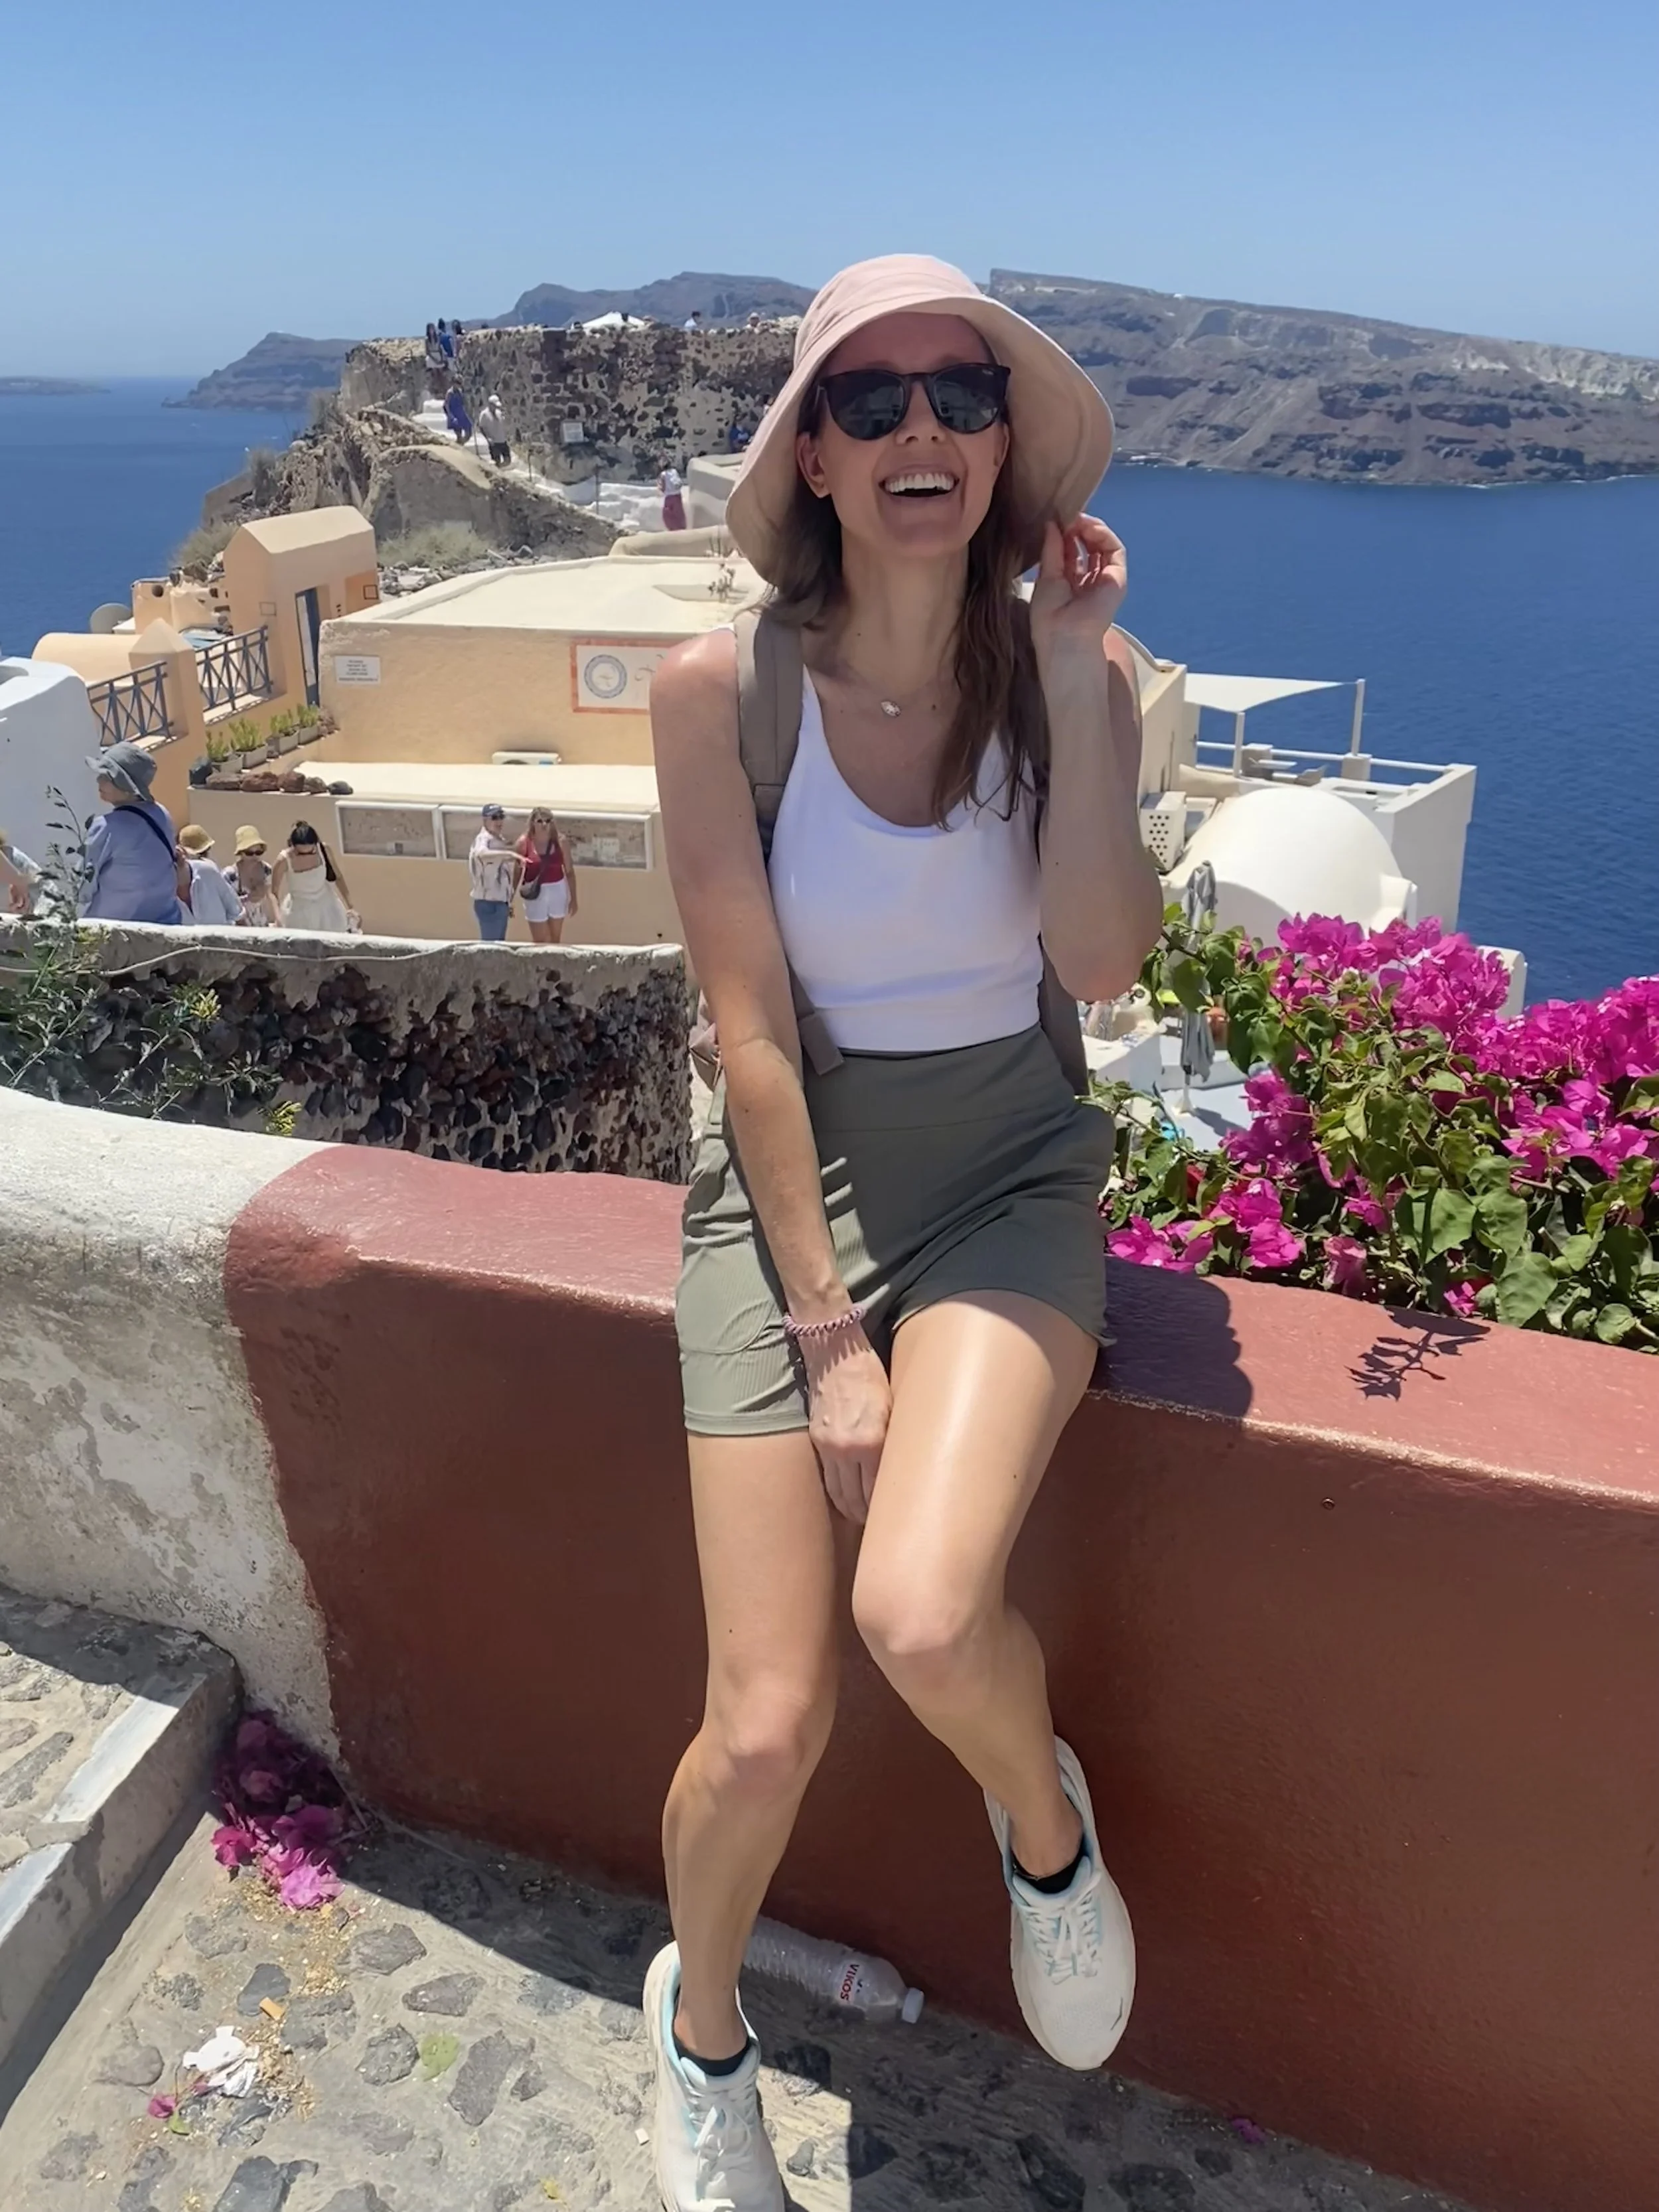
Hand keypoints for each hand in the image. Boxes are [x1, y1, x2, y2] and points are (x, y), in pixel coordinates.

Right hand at [803, 1327, 890, 1522]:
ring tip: (864, 1520)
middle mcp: (847, 1448)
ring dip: (851, 1510)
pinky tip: (847, 1501)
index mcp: (872, 1440)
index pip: (879, 1491)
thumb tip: (908, 1470)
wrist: (836, 1352)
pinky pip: (828, 1478)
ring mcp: (829, 1446)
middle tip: (882, 1530)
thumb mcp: (895, 1405)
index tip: (898, 1522)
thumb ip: (896, 1440)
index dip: (886, 1511)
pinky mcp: (817, 1440)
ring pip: (839, 1493)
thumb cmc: (872, 1375)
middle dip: (869, 1517)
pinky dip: (837, 1494)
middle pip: (857, 1499)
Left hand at [1027, 515, 1127, 665]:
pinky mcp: (1117, 579)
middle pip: (1086, 547)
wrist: (1068, 639)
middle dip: (1076, 529)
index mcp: (1067, 585)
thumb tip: (1051, 524)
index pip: (1069, 553)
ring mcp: (1104, 580)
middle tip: (1066, 517)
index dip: (1063, 535)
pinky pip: (1114, 550)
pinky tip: (1089, 527)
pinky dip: (1103, 534)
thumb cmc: (1050, 618)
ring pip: (1102, 546)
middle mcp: (1087, 582)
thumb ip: (1051, 551)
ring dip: (1090, 528)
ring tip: (1076, 519)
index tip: (1054, 521)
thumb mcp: (1046, 578)